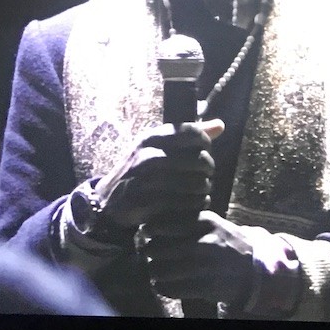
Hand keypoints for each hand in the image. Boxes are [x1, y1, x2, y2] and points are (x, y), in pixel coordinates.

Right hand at [94, 119, 223, 229]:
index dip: (206, 142)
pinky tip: (197, 203)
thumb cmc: (141, 170)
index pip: (192, 133)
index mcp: (151, 138)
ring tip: (203, 190)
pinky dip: (195, 204)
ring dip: (204, 189)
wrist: (109, 201)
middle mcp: (147, 155)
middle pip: (198, 160)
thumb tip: (220, 125)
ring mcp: (145, 180)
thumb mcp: (158, 148)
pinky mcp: (147, 202)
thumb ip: (189, 137)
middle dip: (208, 169)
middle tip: (206, 175)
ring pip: (194, 183)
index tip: (205, 151)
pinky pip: (184, 203)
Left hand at [143, 210, 284, 306]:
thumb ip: (189, 220)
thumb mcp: (214, 224)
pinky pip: (172, 288)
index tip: (147, 231)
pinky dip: (163, 287)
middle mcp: (204, 242)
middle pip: (160, 248)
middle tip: (150, 252)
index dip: (152, 228)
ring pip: (163, 270)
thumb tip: (154, 223)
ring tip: (156, 270)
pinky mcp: (205, 287)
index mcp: (206, 222)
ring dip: (155, 271)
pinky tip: (163, 284)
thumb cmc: (227, 243)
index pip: (167, 223)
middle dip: (151, 251)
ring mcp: (204, 266)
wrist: (255, 269)